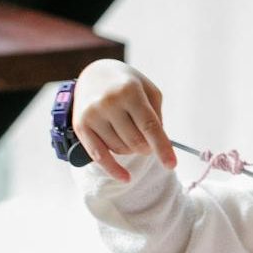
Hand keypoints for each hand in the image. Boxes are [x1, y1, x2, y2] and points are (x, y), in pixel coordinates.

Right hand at [72, 59, 175, 181]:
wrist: (94, 74)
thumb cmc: (128, 84)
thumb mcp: (149, 91)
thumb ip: (157, 116)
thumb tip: (157, 144)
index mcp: (130, 92)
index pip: (150, 126)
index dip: (162, 147)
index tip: (172, 164)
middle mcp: (109, 103)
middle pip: (136, 142)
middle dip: (147, 147)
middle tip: (148, 141)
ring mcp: (92, 115)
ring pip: (120, 149)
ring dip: (131, 149)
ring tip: (130, 134)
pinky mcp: (80, 126)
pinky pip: (99, 157)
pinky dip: (113, 170)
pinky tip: (125, 177)